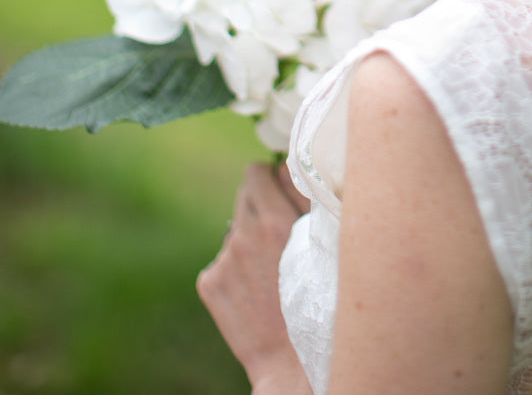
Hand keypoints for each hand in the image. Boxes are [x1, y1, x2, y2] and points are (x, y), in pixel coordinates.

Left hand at [197, 162, 310, 393]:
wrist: (292, 362)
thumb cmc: (319, 301)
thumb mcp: (322, 243)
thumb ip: (302, 197)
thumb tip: (283, 167)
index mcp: (274, 221)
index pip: (256, 171)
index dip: (269, 178)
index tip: (279, 189)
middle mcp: (243, 235)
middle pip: (244, 196)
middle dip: (260, 207)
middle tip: (280, 233)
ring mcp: (223, 260)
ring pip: (234, 230)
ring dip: (249, 238)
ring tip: (271, 270)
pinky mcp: (209, 283)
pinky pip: (222, 260)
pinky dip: (235, 268)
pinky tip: (255, 290)